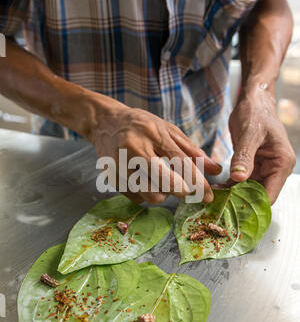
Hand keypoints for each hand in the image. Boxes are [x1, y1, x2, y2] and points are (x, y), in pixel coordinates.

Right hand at [84, 95, 221, 203]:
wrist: (105, 122)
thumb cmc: (142, 125)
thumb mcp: (168, 130)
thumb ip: (192, 150)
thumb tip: (216, 170)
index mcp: (153, 134)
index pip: (181, 163)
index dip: (198, 182)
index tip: (208, 196)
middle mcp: (135, 149)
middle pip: (165, 183)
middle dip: (182, 192)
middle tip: (188, 192)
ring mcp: (121, 165)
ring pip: (151, 195)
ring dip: (163, 194)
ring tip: (161, 180)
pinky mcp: (112, 178)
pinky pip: (137, 198)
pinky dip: (146, 193)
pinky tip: (144, 180)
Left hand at [228, 84, 295, 203]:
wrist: (253, 101)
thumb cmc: (256, 113)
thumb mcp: (249, 134)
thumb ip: (244, 157)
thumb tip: (239, 179)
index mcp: (281, 163)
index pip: (270, 194)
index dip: (253, 206)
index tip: (234, 212)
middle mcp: (275, 169)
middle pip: (259, 196)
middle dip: (241, 203)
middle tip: (220, 209)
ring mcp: (264, 168)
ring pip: (249, 191)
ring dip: (233, 196)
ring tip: (215, 200)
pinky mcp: (252, 166)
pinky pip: (241, 182)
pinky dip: (230, 186)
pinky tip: (216, 189)